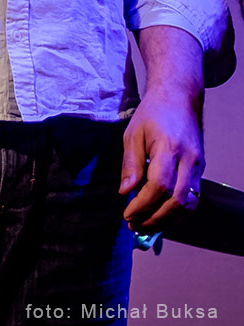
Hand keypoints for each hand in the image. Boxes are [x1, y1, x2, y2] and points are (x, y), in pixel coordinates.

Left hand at [120, 78, 204, 232]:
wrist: (180, 99)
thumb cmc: (152, 114)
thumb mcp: (132, 134)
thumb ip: (130, 164)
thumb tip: (125, 192)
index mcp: (169, 148)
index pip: (160, 185)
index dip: (144, 204)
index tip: (127, 214)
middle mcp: (189, 160)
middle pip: (177, 200)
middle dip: (155, 218)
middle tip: (135, 226)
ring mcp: (198, 166)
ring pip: (188, 203)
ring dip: (167, 219)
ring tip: (145, 226)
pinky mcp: (200, 170)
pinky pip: (192, 197)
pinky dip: (177, 211)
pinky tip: (161, 216)